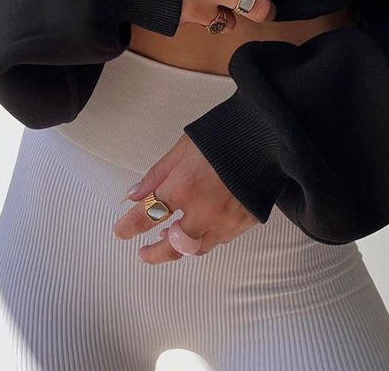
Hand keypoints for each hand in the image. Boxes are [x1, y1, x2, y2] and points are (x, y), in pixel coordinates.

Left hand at [112, 133, 259, 262]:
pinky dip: (205, 238)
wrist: (268, 134)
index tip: (121, 231)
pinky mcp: (246, 222)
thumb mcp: (183, 148)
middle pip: (171, 246)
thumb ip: (157, 174)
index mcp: (184, 187)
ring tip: (170, 237)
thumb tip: (133, 196)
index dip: (129, 227)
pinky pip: (220, 240)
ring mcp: (228, 220)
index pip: (147, 216)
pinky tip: (199, 228)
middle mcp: (204, 210)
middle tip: (143, 253)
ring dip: (180, 247)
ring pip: (196, 249)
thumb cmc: (224, 134)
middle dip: (153, 254)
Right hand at [179, 0, 292, 31]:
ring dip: (230, 13)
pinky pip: (202, 24)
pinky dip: (203, 16)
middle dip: (267, 6)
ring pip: (230, 23)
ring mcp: (197, 7)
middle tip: (265, 1)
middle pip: (259, 7)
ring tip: (222, 2)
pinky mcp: (180, 22)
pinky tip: (192, 1)